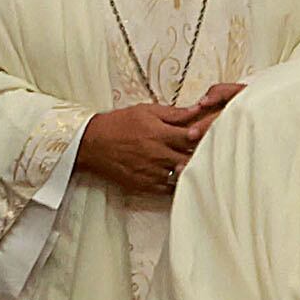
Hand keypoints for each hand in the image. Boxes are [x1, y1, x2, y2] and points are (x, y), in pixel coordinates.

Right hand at [76, 101, 218, 196]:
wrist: (92, 144)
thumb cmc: (119, 123)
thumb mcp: (146, 111)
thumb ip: (173, 113)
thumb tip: (197, 109)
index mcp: (159, 134)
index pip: (191, 138)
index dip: (202, 137)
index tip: (207, 135)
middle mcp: (157, 154)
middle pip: (189, 158)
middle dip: (199, 155)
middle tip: (207, 151)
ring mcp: (151, 172)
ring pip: (180, 175)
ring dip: (188, 170)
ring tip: (195, 165)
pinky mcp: (144, 185)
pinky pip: (167, 189)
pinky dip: (175, 184)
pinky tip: (178, 177)